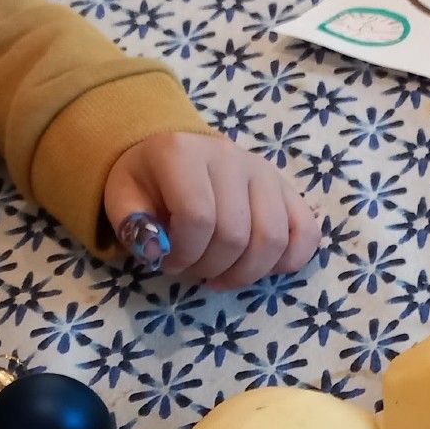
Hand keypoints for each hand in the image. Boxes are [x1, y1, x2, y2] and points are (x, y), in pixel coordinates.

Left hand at [104, 133, 320, 288]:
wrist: (178, 153)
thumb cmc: (150, 181)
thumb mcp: (122, 197)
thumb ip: (134, 225)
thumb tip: (160, 250)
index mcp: (183, 153)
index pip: (198, 218)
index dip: (184, 253)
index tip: (168, 262)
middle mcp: (231, 157)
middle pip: (237, 234)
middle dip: (213, 267)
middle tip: (195, 271)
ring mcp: (266, 173)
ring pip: (273, 240)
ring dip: (248, 273)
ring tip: (224, 275)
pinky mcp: (290, 190)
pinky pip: (306, 233)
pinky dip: (290, 261)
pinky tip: (263, 268)